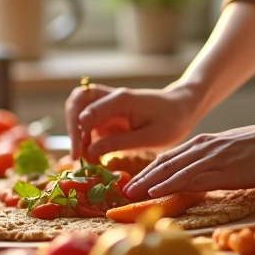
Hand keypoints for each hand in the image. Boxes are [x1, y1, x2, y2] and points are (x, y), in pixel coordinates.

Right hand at [64, 83, 200, 162]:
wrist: (182, 109)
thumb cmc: (171, 121)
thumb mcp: (149, 137)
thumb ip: (119, 143)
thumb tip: (90, 153)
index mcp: (121, 100)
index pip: (89, 110)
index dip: (79, 133)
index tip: (79, 155)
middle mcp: (111, 98)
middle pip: (77, 102)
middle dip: (72, 128)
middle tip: (77, 155)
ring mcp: (108, 106)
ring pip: (78, 110)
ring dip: (75, 132)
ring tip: (82, 156)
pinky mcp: (108, 115)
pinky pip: (88, 122)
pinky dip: (84, 137)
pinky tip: (91, 155)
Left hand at [122, 116, 254, 200]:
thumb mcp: (235, 155)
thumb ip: (216, 165)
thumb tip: (204, 179)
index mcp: (205, 144)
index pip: (170, 159)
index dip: (149, 171)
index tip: (133, 184)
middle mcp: (204, 147)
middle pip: (164, 163)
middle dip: (141, 177)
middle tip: (122, 191)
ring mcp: (213, 156)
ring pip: (173, 169)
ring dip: (149, 182)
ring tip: (131, 194)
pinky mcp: (225, 168)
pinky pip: (193, 177)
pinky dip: (172, 184)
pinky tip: (158, 192)